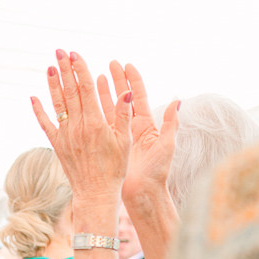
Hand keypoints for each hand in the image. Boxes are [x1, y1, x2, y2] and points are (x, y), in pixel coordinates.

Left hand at [30, 50, 131, 204]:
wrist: (96, 192)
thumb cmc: (115, 167)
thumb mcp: (124, 140)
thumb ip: (122, 115)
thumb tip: (126, 92)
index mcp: (95, 123)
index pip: (86, 89)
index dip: (80, 70)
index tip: (76, 54)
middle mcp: (77, 127)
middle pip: (70, 92)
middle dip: (65, 70)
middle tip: (59, 51)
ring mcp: (65, 135)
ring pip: (57, 104)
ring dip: (52, 84)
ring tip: (50, 66)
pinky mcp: (57, 144)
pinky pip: (45, 124)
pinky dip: (38, 110)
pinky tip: (33, 97)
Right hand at [105, 61, 179, 212]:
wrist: (143, 195)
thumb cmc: (157, 173)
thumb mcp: (166, 146)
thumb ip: (170, 123)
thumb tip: (177, 101)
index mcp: (146, 125)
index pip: (138, 97)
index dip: (132, 80)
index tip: (125, 65)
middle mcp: (131, 128)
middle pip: (122, 98)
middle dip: (115, 80)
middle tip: (107, 64)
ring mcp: (118, 136)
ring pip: (107, 109)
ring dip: (100, 93)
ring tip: (92, 77)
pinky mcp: (108, 146)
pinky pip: (98, 126)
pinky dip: (90, 114)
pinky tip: (81, 104)